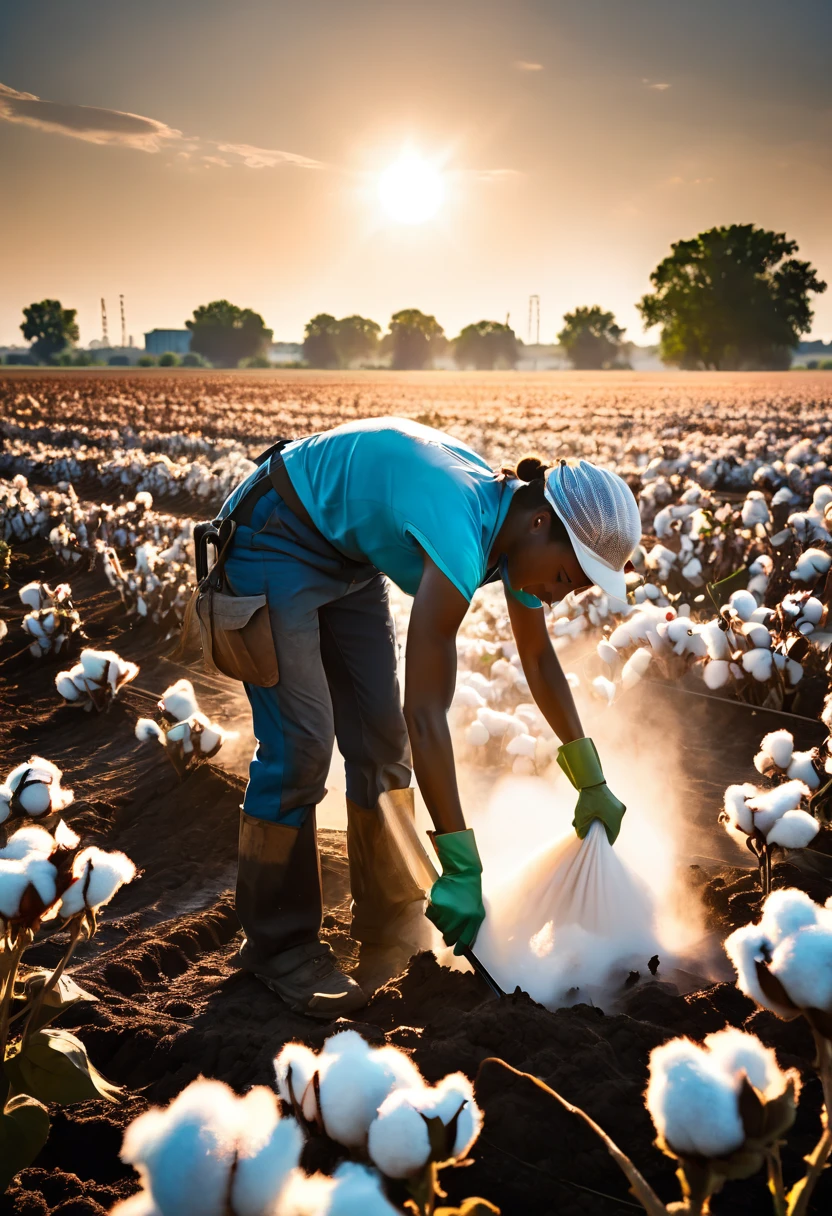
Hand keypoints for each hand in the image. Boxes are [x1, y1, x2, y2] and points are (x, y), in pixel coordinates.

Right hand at [426, 828, 484, 953]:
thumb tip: (461, 946)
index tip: (456, 951)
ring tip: (447, 908)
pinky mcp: (436, 904)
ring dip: (441, 920)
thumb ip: (470, 929)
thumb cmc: (470, 893)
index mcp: (472, 920)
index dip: (459, 947)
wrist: (462, 874)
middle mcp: (459, 917)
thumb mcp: (478, 912)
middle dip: (448, 931)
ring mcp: (447, 911)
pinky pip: (431, 915)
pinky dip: (433, 911)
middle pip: (448, 935)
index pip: (464, 940)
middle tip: (451, 920)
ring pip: (438, 926)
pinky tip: (441, 903)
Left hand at [572, 782, 625, 844]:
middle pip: (611, 828)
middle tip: (591, 835)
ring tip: (586, 825)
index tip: (597, 845)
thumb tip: (582, 837)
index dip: (605, 842)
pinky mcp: (615, 803)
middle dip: (600, 832)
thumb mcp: (581, 816)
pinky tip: (589, 817)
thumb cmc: (587, 799)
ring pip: (609, 821)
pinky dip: (601, 817)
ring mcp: (619, 807)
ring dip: (599, 824)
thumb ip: (582, 829)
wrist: (592, 781)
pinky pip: (609, 814)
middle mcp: (620, 813)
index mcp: (615, 818)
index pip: (612, 836)